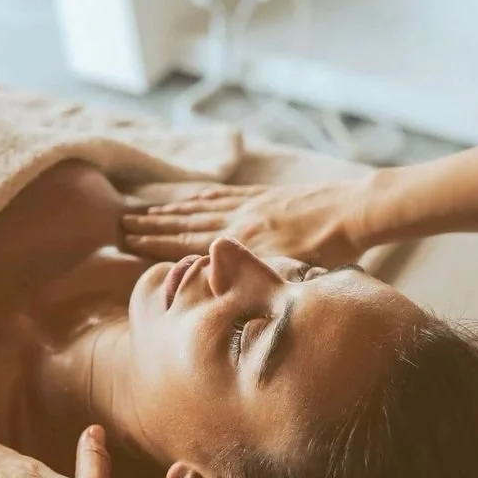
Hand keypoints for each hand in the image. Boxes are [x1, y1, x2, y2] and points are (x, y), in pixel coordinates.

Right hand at [122, 179, 376, 267]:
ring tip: (144, 210)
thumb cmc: (329, 250)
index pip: (187, 243)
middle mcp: (238, 220)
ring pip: (200, 207)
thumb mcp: (289, 273)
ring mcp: (250, 204)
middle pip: (186, 223)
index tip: (126, 240)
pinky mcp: (264, 195)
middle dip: (151, 226)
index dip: (155, 243)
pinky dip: (200, 196)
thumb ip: (251, 276)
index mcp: (241, 242)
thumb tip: (214, 283)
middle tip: (121, 224)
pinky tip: (190, 195)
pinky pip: (223, 195)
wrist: (356, 211)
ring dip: (169, 210)